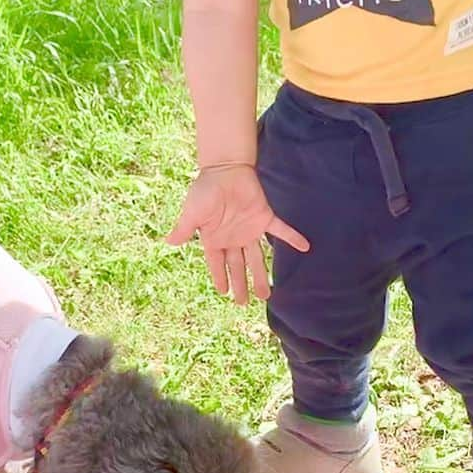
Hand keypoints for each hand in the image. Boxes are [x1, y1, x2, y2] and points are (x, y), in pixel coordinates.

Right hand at [165, 164, 308, 303]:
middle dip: (241, 285)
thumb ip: (183, 229)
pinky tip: (305, 247)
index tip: (224, 293)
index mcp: (214, 239)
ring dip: (261, 275)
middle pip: (238, 267)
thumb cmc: (205, 189)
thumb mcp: (192, 212)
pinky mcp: (264, 217)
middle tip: (244, 303)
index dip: (220, 278)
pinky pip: (281, 230)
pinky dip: (293, 238)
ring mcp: (249, 229)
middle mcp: (233, 238)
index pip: (217, 264)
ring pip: (257, 258)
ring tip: (265, 295)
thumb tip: (168, 243)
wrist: (225, 168)